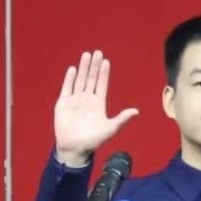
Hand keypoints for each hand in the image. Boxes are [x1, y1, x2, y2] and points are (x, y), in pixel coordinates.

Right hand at [53, 50, 140, 167]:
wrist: (74, 149)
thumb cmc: (93, 141)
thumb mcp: (110, 129)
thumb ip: (122, 119)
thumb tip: (136, 111)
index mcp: (98, 103)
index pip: (102, 84)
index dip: (104, 73)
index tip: (106, 61)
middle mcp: (87, 99)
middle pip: (91, 79)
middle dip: (94, 66)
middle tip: (97, 52)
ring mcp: (75, 100)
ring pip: (80, 80)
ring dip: (83, 68)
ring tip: (86, 55)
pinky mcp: (63, 104)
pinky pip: (66, 89)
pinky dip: (69, 79)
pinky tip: (73, 69)